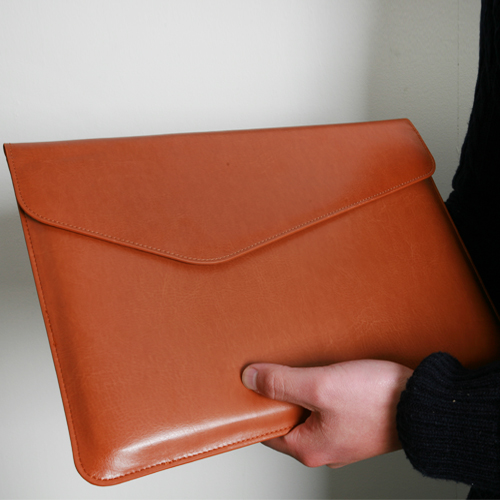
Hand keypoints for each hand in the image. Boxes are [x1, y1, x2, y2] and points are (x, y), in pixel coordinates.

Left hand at [241, 360, 412, 467]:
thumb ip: (281, 383)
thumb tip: (250, 380)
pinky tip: (326, 374)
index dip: (257, 404)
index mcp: (309, 449)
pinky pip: (328, 410)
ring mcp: (342, 438)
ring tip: (303, 368)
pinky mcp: (356, 425)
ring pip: (309, 413)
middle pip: (288, 420)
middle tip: (277, 369)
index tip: (252, 383)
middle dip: (281, 395)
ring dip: (303, 390)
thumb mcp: (320, 386)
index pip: (267, 430)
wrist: (427, 404)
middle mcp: (324, 449)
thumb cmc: (377, 400)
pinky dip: (322, 392)